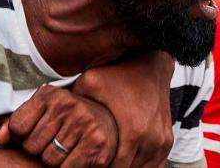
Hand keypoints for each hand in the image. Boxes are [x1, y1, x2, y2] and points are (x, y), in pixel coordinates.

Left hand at [0, 85, 117, 167]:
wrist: (107, 123)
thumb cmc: (66, 120)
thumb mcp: (42, 114)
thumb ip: (17, 123)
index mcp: (50, 95)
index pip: (17, 126)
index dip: (22, 138)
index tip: (35, 134)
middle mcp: (67, 105)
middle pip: (32, 146)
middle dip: (38, 151)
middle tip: (53, 143)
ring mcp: (83, 123)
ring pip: (48, 160)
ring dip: (54, 161)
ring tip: (65, 149)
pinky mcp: (96, 143)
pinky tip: (75, 156)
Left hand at [72, 50, 173, 167]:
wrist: (151, 62)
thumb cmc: (119, 73)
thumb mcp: (90, 83)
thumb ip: (72, 102)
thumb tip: (52, 118)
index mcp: (133, 132)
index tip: (84, 167)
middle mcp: (152, 141)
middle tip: (94, 165)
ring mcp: (162, 142)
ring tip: (106, 164)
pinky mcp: (167, 140)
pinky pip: (154, 166)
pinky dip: (138, 166)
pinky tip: (124, 162)